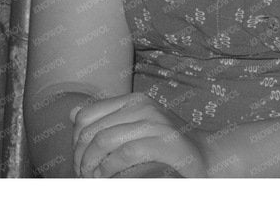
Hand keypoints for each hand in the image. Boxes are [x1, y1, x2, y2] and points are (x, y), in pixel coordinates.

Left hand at [71, 92, 204, 177]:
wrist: (207, 156)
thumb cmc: (168, 145)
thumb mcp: (137, 125)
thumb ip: (107, 119)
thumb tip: (72, 113)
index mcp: (134, 100)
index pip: (85, 116)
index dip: (75, 141)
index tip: (80, 160)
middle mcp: (143, 106)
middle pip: (90, 131)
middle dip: (80, 158)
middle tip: (84, 175)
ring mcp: (155, 122)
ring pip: (103, 140)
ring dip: (91, 166)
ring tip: (93, 179)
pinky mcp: (164, 141)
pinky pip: (125, 153)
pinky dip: (109, 168)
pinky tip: (106, 178)